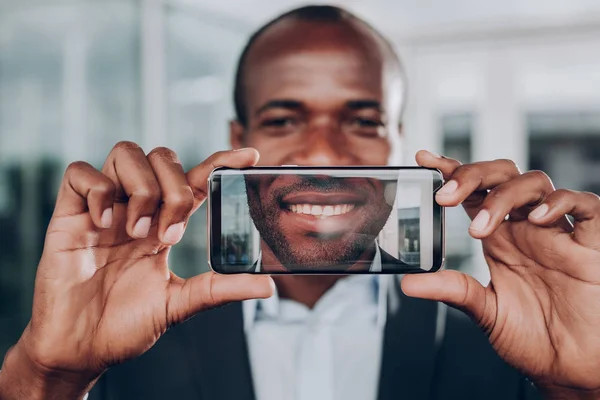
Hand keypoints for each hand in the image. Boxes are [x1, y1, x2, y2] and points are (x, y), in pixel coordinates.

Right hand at [0, 143, 272, 398]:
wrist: (81, 348)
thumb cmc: (126, 325)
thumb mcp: (179, 304)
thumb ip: (220, 289)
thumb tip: (268, 286)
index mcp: (164, 224)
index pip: (196, 179)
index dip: (221, 162)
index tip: (249, 156)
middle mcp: (137, 208)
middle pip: (163, 157)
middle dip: (175, 188)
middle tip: (169, 234)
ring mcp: (104, 208)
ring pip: (127, 154)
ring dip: (141, 188)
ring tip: (137, 232)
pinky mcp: (69, 214)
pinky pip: (81, 173)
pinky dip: (99, 190)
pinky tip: (104, 222)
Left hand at [403, 151, 599, 398]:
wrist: (572, 367)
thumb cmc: (534, 338)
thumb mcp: (485, 312)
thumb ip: (453, 291)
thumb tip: (407, 283)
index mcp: (500, 238)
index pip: (474, 192)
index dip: (452, 170)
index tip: (424, 159)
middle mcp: (526, 228)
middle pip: (501, 176)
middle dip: (472, 176)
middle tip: (445, 198)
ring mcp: (559, 233)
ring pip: (535, 183)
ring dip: (503, 195)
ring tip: (479, 228)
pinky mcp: (592, 245)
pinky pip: (585, 206)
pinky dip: (560, 203)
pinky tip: (537, 218)